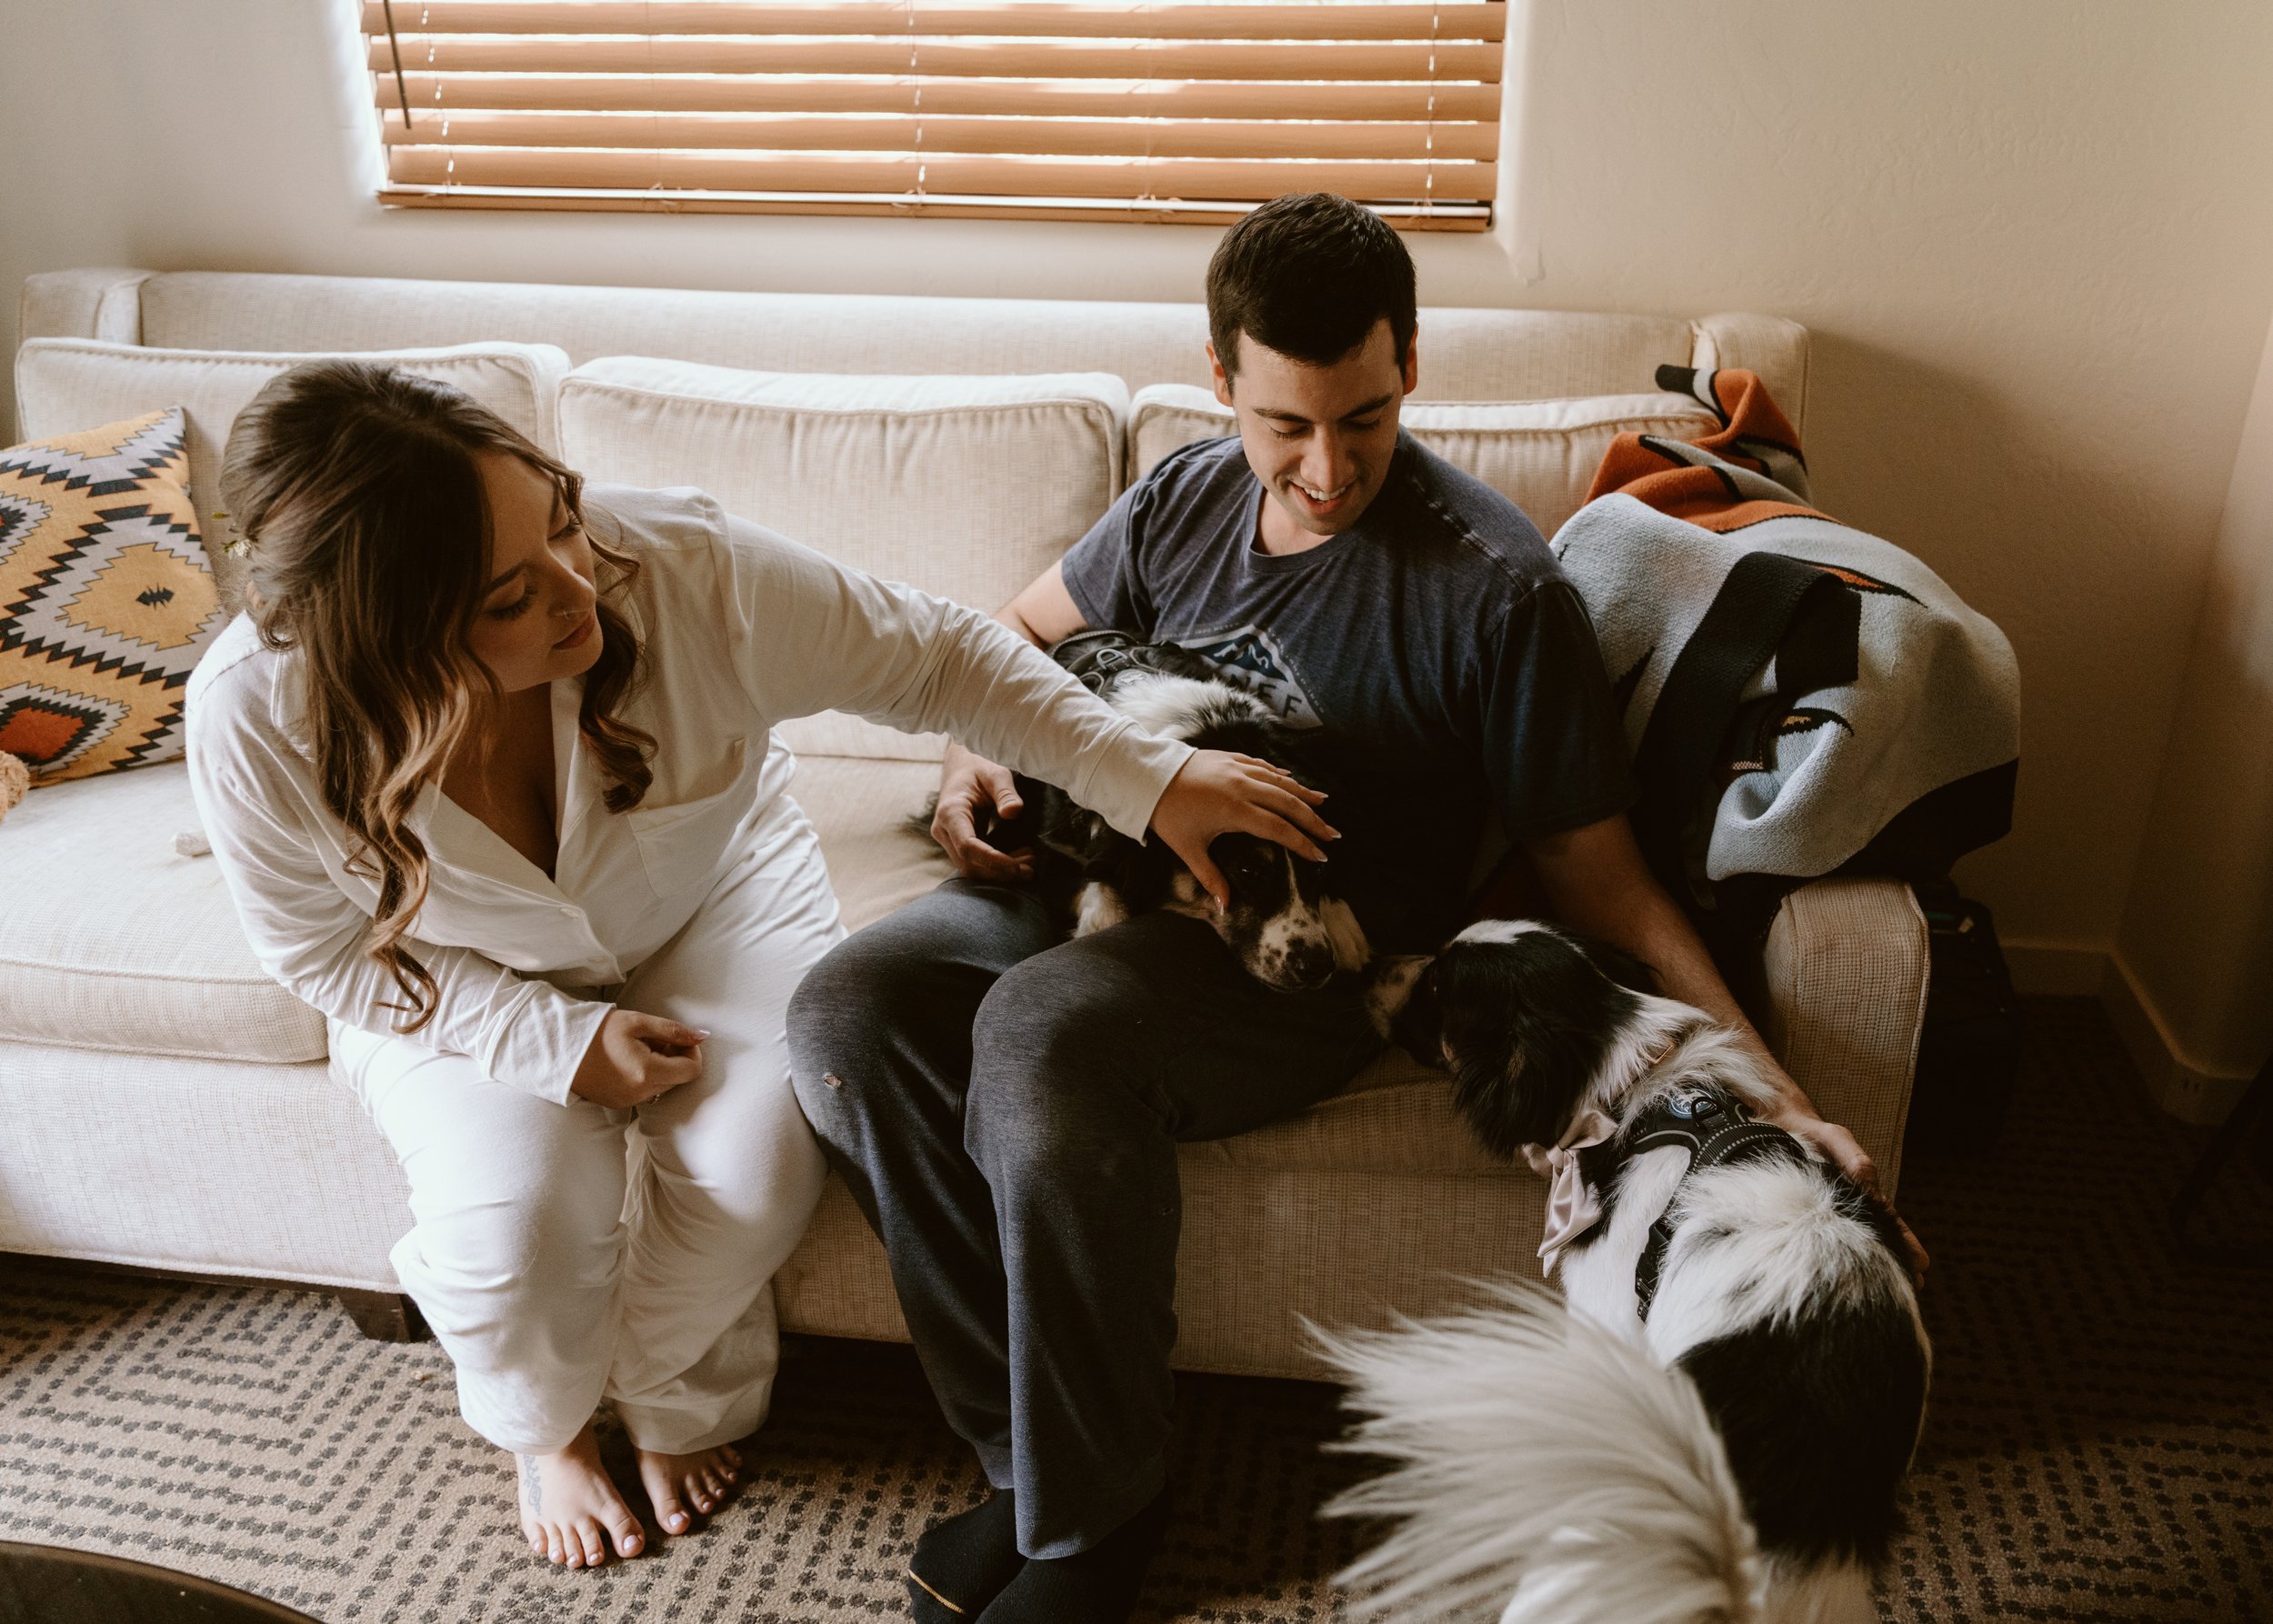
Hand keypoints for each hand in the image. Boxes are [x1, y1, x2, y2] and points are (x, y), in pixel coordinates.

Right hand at [571, 1009, 705, 1108]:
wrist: (559, 1048)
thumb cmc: (598, 1031)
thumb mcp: (638, 1022)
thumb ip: (673, 1030)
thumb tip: (702, 1036)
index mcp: (647, 1072)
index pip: (692, 1071)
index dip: (693, 1052)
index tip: (679, 1037)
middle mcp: (640, 1093)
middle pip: (678, 1079)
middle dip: (676, 1058)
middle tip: (657, 1039)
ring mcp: (628, 1101)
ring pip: (662, 1086)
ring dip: (661, 1068)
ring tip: (640, 1048)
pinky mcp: (618, 1103)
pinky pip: (645, 1092)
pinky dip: (646, 1077)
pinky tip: (629, 1060)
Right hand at [932, 742, 1033, 883]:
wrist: (960, 768)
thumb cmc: (978, 768)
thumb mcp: (996, 773)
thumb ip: (1005, 792)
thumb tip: (1014, 812)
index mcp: (950, 812)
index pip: (967, 846)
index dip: (992, 861)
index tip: (1017, 866)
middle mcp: (944, 829)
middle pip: (968, 863)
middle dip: (999, 872)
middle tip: (1030, 869)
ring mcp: (948, 839)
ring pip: (971, 868)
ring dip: (999, 873)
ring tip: (1029, 866)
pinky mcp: (957, 844)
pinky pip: (975, 862)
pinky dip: (996, 867)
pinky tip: (1019, 860)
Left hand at [1151, 749, 1338, 910]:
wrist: (1147, 777)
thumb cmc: (1167, 815)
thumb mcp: (1188, 849)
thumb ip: (1211, 877)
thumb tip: (1226, 907)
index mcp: (1234, 810)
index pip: (1278, 829)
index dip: (1301, 843)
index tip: (1320, 855)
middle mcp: (1242, 786)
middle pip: (1287, 803)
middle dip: (1312, 820)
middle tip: (1331, 834)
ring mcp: (1237, 768)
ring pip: (1279, 781)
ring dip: (1302, 793)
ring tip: (1322, 803)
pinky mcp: (1230, 757)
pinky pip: (1263, 765)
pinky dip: (1280, 775)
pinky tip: (1292, 780)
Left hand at [1773, 1108, 1930, 1280]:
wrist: (1781, 1128)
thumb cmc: (1816, 1135)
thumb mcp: (1837, 1140)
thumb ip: (1854, 1159)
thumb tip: (1869, 1185)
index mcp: (1863, 1192)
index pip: (1889, 1222)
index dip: (1905, 1242)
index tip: (1922, 1264)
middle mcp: (1849, 1207)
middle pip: (1877, 1238)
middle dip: (1895, 1261)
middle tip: (1915, 1287)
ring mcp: (1828, 1213)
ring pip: (1852, 1243)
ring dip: (1868, 1264)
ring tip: (1885, 1290)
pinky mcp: (1806, 1214)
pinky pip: (1822, 1238)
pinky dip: (1833, 1255)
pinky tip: (1836, 1275)